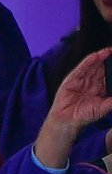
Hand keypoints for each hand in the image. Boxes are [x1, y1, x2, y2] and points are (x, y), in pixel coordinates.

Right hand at [36, 47, 111, 167]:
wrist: (66, 122)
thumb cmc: (82, 117)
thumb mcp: (101, 109)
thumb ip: (110, 103)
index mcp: (99, 88)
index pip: (108, 74)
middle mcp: (91, 82)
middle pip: (101, 68)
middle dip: (108, 60)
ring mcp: (81, 80)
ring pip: (92, 66)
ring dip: (100, 58)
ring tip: (108, 51)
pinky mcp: (71, 80)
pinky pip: (80, 69)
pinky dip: (87, 62)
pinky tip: (95, 57)